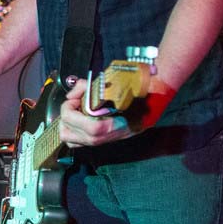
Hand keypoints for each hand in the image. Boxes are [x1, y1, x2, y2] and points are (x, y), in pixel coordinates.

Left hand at [58, 75, 177, 147]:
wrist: (155, 99)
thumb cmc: (141, 91)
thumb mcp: (123, 83)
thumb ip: (97, 85)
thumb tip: (81, 86)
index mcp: (115, 126)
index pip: (88, 127)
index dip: (73, 111)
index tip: (76, 96)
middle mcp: (107, 137)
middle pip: (70, 135)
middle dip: (66, 113)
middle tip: (74, 99)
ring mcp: (102, 140)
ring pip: (70, 139)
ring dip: (67, 122)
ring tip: (75, 107)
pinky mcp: (99, 138)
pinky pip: (76, 140)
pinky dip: (72, 128)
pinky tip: (79, 114)